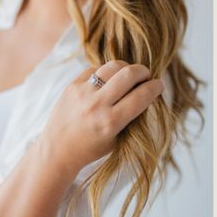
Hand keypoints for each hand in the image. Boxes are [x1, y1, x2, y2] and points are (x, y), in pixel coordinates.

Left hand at [42, 61, 164, 176]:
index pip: (140, 97)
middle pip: (129, 74)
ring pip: (113, 66)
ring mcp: (83, 92)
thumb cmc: (90, 149)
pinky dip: (106, 72)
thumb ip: (131, 117)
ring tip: (129, 75)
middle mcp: (97, 105)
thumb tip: (146, 92)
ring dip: (126, 67)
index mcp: (110, 123)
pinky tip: (109, 80)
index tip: (160, 84)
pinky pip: (96, 69)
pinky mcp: (72, 85)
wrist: (56, 150)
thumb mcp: (116, 139)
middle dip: (143, 71)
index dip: (155, 88)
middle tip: (146, 76)